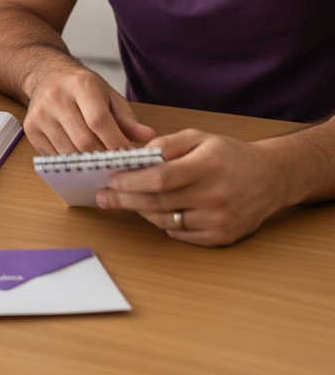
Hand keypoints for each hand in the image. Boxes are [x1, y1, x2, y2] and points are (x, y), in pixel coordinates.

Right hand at [24, 66, 155, 152]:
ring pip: (68, 151)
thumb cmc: (81, 87)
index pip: (99, 121)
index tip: (129, 156)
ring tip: (101, 165)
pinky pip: (53, 155)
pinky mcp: (31, 129)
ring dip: (87, 163)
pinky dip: (70, 162)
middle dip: (103, 157)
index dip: (116, 142)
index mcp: (80, 85)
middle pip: (83, 140)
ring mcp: (40, 114)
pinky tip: (81, 160)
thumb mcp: (108, 95)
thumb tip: (148, 137)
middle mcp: (56, 98)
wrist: (46, 75)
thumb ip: (127, 118)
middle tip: (117, 166)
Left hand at [95, 129, 286, 245]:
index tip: (111, 179)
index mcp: (208, 166)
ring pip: (166, 221)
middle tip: (104, 196)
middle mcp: (215, 195)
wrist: (271, 178)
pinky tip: (156, 211)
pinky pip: (180, 234)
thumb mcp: (199, 137)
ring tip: (127, 201)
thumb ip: (167, 143)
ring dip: (141, 211)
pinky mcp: (222, 237)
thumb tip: (137, 155)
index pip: (160, 178)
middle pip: (158, 202)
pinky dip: (164, 223)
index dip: (132, 181)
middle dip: (125, 199)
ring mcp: (219, 219)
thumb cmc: (229, 155)